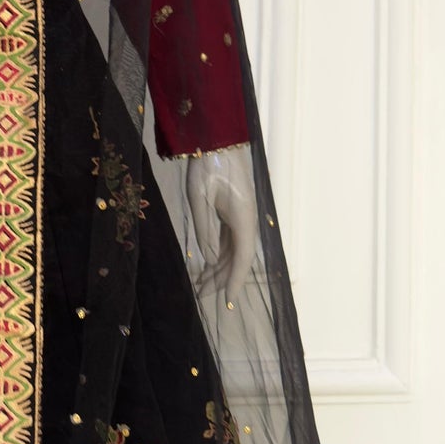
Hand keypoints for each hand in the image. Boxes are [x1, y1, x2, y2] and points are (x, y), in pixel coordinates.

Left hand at [185, 144, 258, 304]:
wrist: (217, 140)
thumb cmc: (206, 166)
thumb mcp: (199, 197)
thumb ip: (205, 229)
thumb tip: (211, 258)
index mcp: (243, 219)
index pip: (242, 259)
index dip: (235, 282)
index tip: (227, 302)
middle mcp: (246, 221)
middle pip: (236, 259)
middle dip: (219, 281)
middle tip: (200, 298)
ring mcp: (240, 218)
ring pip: (231, 252)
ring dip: (217, 270)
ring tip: (199, 287)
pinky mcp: (232, 214)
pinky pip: (227, 241)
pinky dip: (217, 256)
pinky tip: (205, 267)